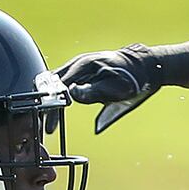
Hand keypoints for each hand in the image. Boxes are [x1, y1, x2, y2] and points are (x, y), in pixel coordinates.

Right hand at [56, 44, 185, 133]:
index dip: (53, 109)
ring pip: (53, 81)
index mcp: (84, 65)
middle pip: (50, 83)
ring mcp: (78, 64)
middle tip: (44, 124)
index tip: (50, 126)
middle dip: (45, 105)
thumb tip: (72, 94)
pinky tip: (54, 106)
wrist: (144, 66)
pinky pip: (61, 80)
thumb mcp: (116, 90)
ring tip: (46, 119)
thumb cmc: (133, 80)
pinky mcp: (80, 69)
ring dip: (48, 99)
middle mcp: (77, 62)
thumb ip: (93, 92)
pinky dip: (56, 94)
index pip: (59, 88)